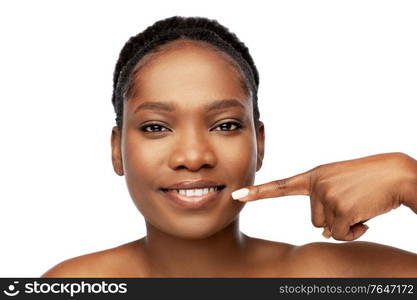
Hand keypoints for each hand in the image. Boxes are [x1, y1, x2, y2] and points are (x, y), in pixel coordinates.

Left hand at [231, 152, 416, 240]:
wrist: (397, 173)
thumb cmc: (370, 179)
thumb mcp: (341, 186)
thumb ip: (325, 205)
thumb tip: (322, 234)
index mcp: (314, 175)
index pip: (281, 186)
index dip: (258, 192)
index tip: (237, 195)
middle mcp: (316, 184)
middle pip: (313, 220)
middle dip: (334, 219)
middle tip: (353, 203)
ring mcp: (327, 196)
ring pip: (326, 229)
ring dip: (345, 226)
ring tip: (360, 207)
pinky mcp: (340, 209)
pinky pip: (340, 235)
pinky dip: (355, 232)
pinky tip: (366, 216)